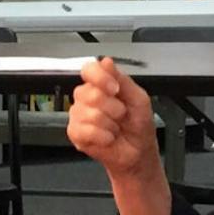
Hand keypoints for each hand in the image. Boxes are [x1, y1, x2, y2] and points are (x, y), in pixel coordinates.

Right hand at [66, 57, 160, 182]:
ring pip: (88, 114)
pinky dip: (103, 136)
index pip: (89, 70)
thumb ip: (122, 79)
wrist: (138, 152)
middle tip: (121, 114)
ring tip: (114, 128)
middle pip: (88, 93)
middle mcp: (86, 98)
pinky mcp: (75, 133)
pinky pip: (85, 130)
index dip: (100, 77)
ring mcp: (78, 116)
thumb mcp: (138, 99)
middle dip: (112, 107)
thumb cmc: (138, 126)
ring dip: (109, 124)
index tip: (115, 88)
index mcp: (101, 85)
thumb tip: (106, 62)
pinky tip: (108, 138)